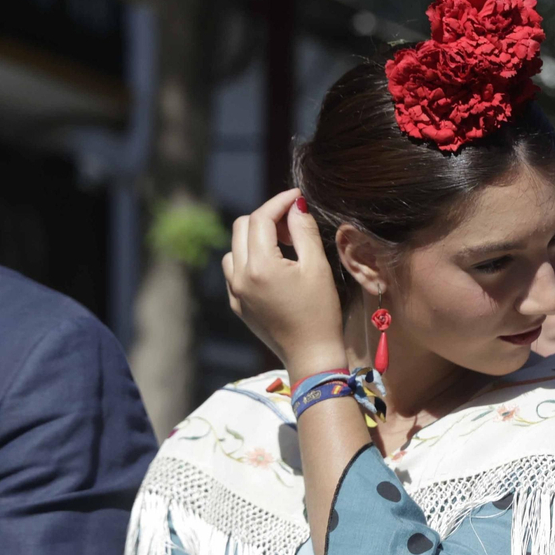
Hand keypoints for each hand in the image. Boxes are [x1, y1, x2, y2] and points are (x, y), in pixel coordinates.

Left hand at [221, 189, 345, 374]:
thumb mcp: (317, 267)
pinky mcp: (237, 304)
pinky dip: (250, 259)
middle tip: (293, 224)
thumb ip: (303, 231)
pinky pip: (235, 271)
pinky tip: (274, 268)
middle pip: (242, 227)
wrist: (311, 356)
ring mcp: (235, 292)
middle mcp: (240, 277)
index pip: (261, 218)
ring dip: (256, 238)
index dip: (280, 202)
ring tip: (284, 247)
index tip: (298, 198)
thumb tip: (296, 205)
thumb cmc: (320, 313)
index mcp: (260, 267)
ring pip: (235, 248)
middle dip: (267, 218)